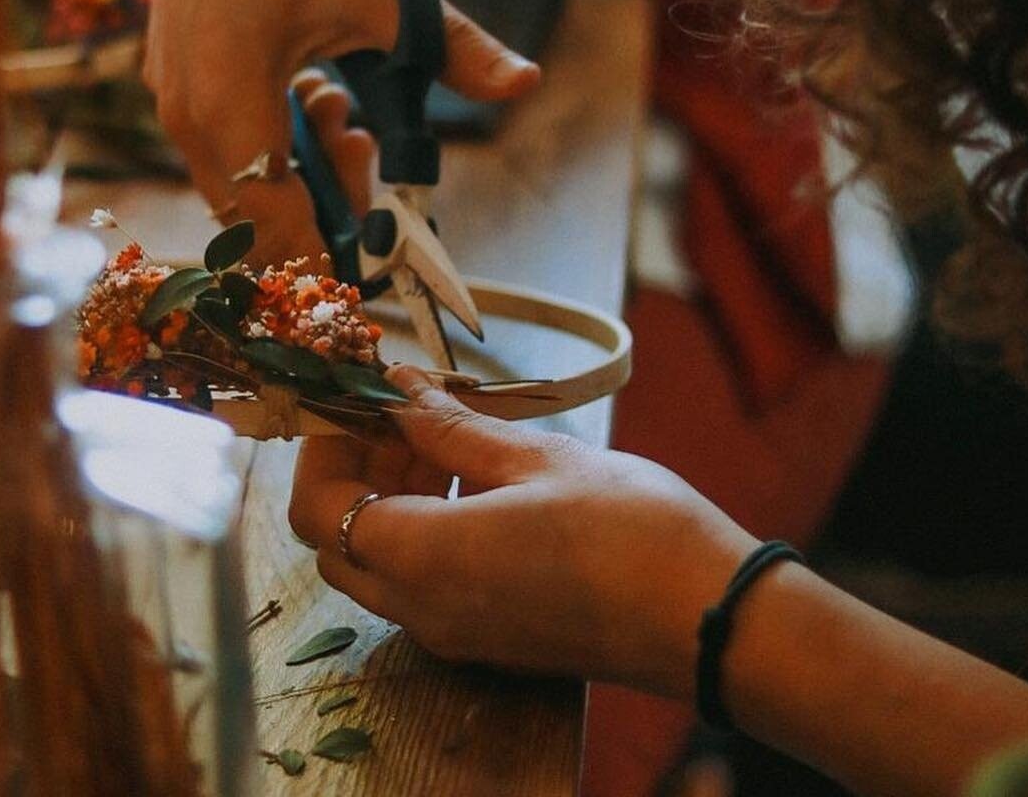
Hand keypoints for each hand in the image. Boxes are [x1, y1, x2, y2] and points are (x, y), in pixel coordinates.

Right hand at [144, 0, 540, 263]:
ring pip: (235, 183)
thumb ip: (456, 51)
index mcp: (231, 103)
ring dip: (298, 170)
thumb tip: (526, 81)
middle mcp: (185, 113)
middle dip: (321, 207)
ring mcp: (167, 97)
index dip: (327, 260)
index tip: (376, 265)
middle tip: (368, 149)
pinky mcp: (169, 80)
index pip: (275, 228)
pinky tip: (312, 89)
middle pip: (252, 216)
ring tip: (343, 108)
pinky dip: (271, 141)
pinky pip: (219, 147)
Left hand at [288, 367, 755, 694]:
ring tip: (443, 433)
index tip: (352, 397)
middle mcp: (423, 609)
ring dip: (388, 494)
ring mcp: (455, 633)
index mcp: (422, 559)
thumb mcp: (531, 457)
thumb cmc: (628, 528)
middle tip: (399, 409)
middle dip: (353, 467)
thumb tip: (399, 387)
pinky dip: (421, 526)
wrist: (710, 617)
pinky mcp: (488, 639)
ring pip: (379, 562)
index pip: (317, 509)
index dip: (322, 447)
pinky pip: (421, 583)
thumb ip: (449, 427)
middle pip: (339, 539)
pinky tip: (473, 478)